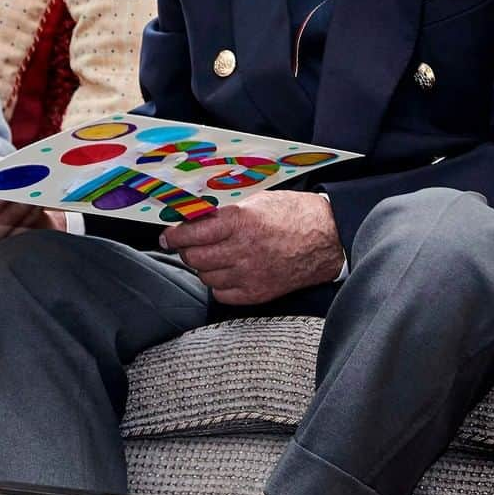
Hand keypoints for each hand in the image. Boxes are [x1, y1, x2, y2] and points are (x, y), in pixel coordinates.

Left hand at [160, 191, 344, 305]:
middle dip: (184, 250)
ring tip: (210, 256)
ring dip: (202, 266)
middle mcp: (242, 249)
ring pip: (205, 276)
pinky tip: (224, 272)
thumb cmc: (291, 213)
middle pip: (193, 257)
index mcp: (239, 222)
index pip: (191, 233)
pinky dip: (217, 284)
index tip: (167, 235)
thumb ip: (224, 211)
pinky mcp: (258, 293)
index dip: (173, 235)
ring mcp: (250, 274)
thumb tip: (193, 216)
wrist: (326, 237)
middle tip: (185, 244)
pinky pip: (222, 294)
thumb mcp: (254, 201)